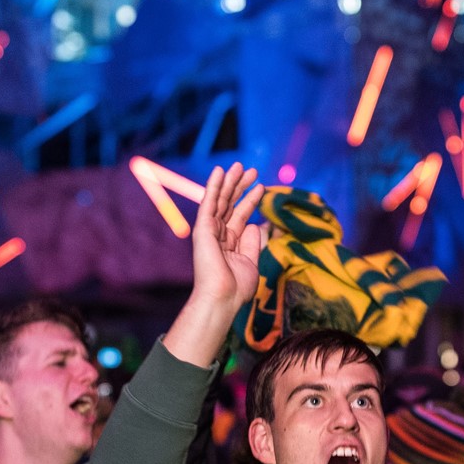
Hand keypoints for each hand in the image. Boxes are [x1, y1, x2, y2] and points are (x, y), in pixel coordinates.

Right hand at [163, 163, 266, 367]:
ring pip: (221, 200)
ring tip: (240, 166)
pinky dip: (213, 187)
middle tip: (252, 171)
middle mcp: (218, 235)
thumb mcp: (251, 261)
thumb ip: (253, 242)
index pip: (240, 215)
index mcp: (230, 242)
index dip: (250, 200)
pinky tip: (220, 172)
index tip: (261, 186)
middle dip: (241, 187)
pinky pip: (208, 203)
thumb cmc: (237, 288)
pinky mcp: (203, 229)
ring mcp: (209, 231)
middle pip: (230, 204)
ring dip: (230, 182)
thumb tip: (256, 223)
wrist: (223, 298)